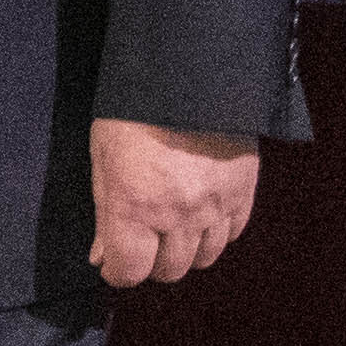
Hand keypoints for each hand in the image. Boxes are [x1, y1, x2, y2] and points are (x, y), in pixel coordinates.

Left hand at [89, 119, 258, 288]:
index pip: (129, 271)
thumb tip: (102, 256)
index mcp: (133, 205)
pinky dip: (217, 232)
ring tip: (174, 228)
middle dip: (151, 262)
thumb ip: (105, 212)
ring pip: (203, 258)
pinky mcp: (243, 191)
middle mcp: (176, 214)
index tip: (115, 261)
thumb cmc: (134, 112)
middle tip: (144, 242)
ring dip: (185, 251)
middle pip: (168, 270)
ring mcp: (214, 205)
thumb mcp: (104, 159)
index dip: (118, 271)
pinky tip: (202, 214)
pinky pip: (233, 232)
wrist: (188, 73)